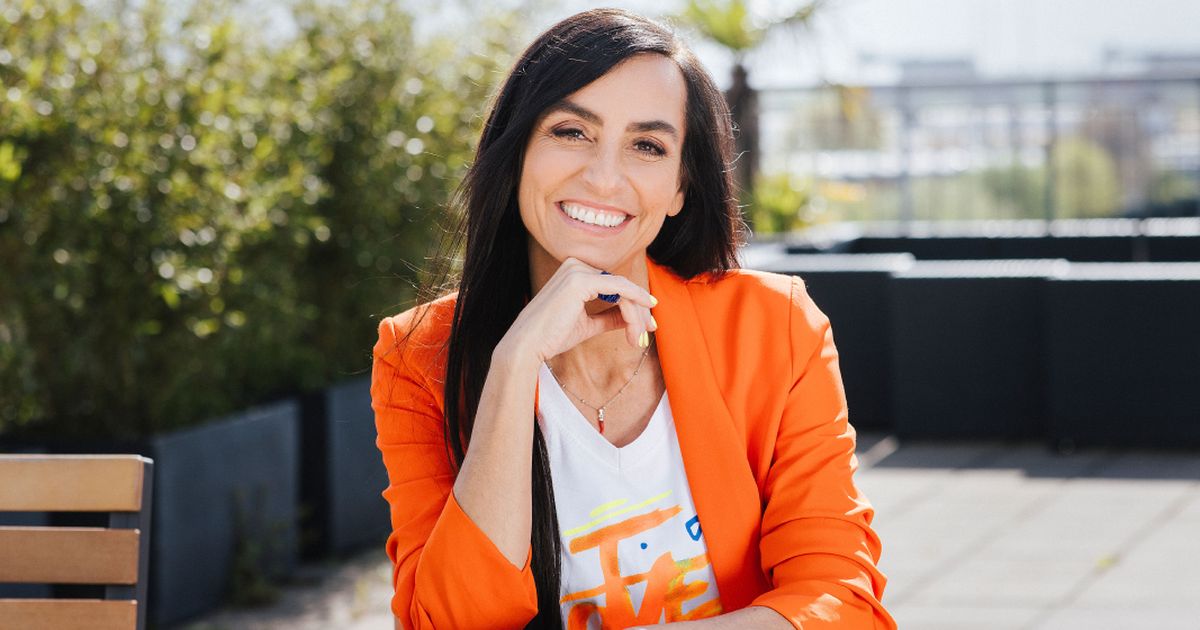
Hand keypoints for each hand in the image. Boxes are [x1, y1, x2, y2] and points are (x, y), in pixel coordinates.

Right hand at [496, 257, 656, 365]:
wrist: (528, 344)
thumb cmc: (552, 335)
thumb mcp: (588, 324)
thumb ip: (609, 317)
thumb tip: (631, 317)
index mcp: (574, 272)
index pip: (613, 285)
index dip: (634, 304)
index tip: (647, 324)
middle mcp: (575, 265)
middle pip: (621, 285)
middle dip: (639, 310)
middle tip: (649, 331)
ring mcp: (578, 270)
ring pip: (623, 289)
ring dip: (636, 314)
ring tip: (637, 337)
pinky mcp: (581, 280)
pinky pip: (619, 289)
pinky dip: (634, 302)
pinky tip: (644, 315)